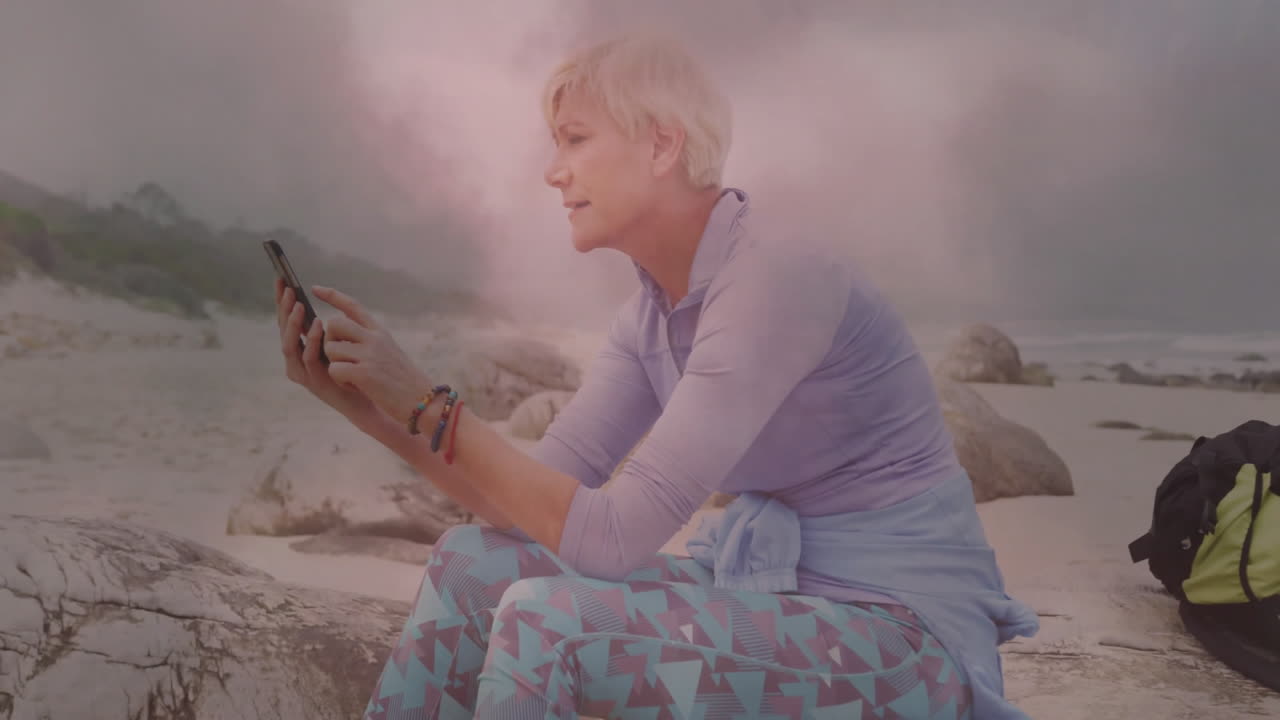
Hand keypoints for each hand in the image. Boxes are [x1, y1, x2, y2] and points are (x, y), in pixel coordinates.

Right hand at [274, 277, 379, 425]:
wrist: (366, 401)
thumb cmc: (353, 371)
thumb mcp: (338, 345)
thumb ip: (329, 329)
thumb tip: (325, 301)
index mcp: (300, 349)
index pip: (286, 321)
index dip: (282, 301)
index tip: (282, 279)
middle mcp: (296, 361)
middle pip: (283, 331)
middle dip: (285, 309)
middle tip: (289, 289)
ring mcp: (303, 373)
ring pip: (290, 345)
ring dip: (294, 324)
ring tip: (300, 305)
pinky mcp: (314, 382)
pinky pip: (308, 358)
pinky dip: (311, 341)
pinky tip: (318, 325)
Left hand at [310, 284, 433, 427]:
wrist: (423, 401)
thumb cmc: (404, 381)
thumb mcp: (390, 352)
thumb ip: (369, 340)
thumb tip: (341, 329)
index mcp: (380, 332)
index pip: (352, 306)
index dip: (332, 296)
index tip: (314, 289)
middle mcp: (375, 338)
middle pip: (334, 324)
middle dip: (328, 340)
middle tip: (340, 357)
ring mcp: (370, 354)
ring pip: (331, 349)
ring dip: (335, 365)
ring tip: (352, 378)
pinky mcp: (365, 373)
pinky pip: (334, 369)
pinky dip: (340, 381)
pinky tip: (355, 387)